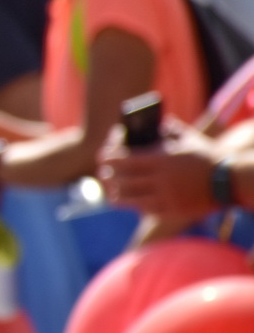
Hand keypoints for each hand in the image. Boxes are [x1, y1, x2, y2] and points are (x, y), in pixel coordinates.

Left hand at [99, 123, 218, 219]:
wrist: (230, 181)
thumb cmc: (208, 156)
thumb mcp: (188, 138)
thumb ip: (168, 128)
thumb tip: (153, 121)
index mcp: (161, 159)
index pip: (125, 159)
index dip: (109, 158)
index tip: (101, 157)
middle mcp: (160, 179)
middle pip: (122, 180)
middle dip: (108, 177)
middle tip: (102, 175)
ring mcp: (165, 197)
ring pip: (130, 199)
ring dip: (116, 195)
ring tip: (110, 193)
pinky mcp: (172, 210)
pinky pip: (145, 210)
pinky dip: (135, 206)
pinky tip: (130, 203)